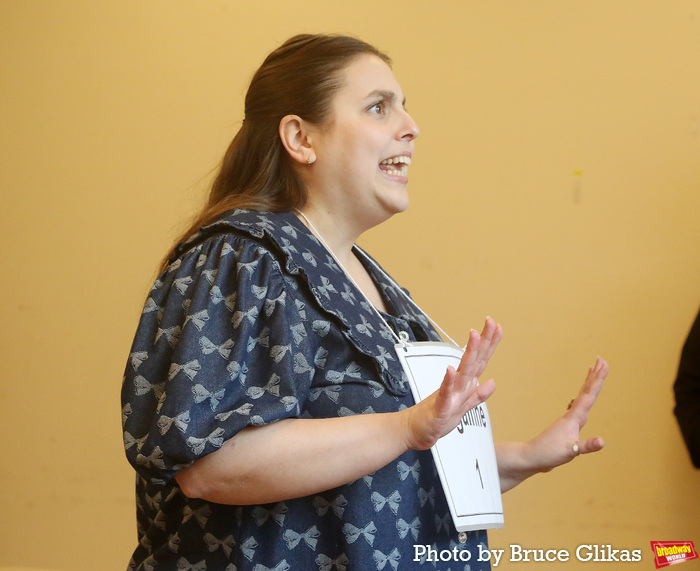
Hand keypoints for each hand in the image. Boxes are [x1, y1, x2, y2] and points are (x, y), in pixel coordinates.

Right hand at [403, 317, 501, 450]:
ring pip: (462, 372)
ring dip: (468, 353)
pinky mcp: (440, 407)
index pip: (480, 361)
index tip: (497, 327)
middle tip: (490, 321)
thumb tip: (492, 382)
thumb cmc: (436, 418)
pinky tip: (450, 369)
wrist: (414, 430)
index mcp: (464, 385)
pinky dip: (447, 381)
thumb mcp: (464, 407)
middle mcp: (457, 386)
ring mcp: (449, 394)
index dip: (490, 345)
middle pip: (474, 360)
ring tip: (474, 335)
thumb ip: (478, 395)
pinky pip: (444, 393)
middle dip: (483, 340)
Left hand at [524, 356, 608, 470]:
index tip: (603, 364)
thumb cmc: (548, 454)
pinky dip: (584, 400)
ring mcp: (568, 421)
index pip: (588, 396)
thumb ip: (586, 446)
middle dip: (595, 376)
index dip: (597, 381)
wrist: (531, 458)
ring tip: (593, 371)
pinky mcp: (566, 428)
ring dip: (589, 384)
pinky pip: (578, 408)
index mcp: (573, 419)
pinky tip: (585, 402)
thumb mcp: (570, 452)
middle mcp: (571, 416)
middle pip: (585, 392)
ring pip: (582, 398)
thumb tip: (602, 441)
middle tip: (602, 359)